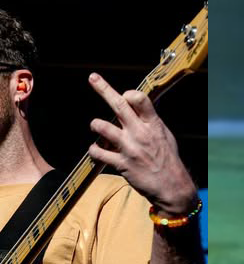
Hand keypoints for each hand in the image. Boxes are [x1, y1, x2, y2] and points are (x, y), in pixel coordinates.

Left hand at [87, 73, 198, 214]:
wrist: (171, 186)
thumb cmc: (167, 159)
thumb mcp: (164, 135)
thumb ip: (149, 121)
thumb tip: (136, 106)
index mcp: (154, 124)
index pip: (139, 99)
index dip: (128, 94)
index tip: (123, 95)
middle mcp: (141, 133)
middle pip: (119, 106)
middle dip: (103, 89)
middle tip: (92, 78)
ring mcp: (130, 148)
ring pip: (103, 127)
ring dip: (96, 125)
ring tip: (96, 126)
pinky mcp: (121, 163)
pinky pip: (98, 152)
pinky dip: (93, 150)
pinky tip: (95, 150)